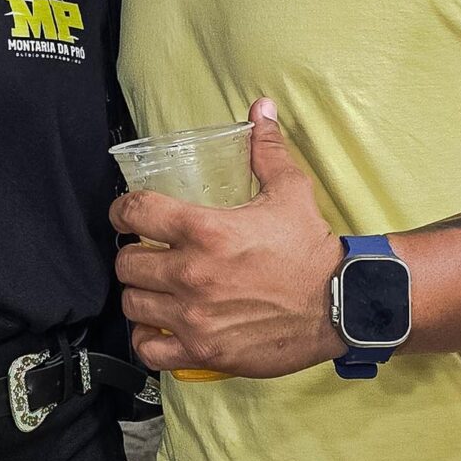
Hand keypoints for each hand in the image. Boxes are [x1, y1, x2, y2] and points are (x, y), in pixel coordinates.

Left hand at [111, 99, 344, 377]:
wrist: (338, 304)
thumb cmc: (311, 250)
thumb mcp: (290, 191)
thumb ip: (266, 150)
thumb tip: (260, 110)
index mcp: (205, 230)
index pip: (135, 213)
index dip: (122, 211)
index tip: (126, 215)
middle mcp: (192, 273)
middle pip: (126, 262)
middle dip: (134, 255)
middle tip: (149, 254)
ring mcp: (194, 316)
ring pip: (132, 303)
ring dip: (140, 294)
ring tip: (155, 289)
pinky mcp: (202, 350)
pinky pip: (149, 347)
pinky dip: (148, 337)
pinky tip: (160, 325)